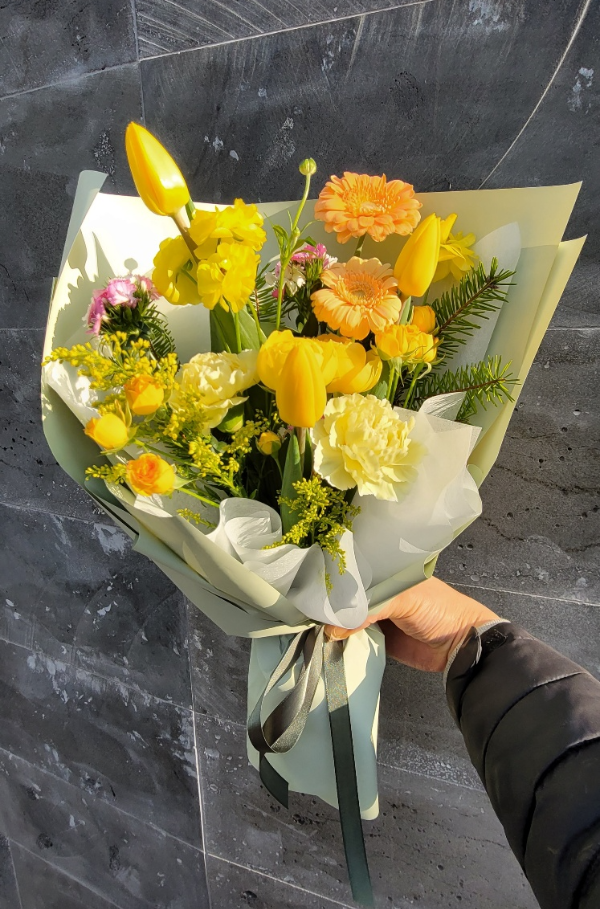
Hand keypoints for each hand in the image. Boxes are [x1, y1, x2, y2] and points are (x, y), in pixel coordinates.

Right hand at [325, 577, 498, 671]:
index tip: (309, 581)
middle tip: (304, 606)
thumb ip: (369, 609)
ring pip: (347, 617)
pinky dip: (341, 640)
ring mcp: (378, 616)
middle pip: (347, 595)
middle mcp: (379, 591)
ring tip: (309, 623)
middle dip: (329, 601)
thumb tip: (332, 628)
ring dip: (332, 622)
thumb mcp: (404, 599)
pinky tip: (324, 639)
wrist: (461, 647)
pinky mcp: (378, 639)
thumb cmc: (440, 610)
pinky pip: (354, 638)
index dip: (335, 576)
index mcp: (387, 572)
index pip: (355, 569)